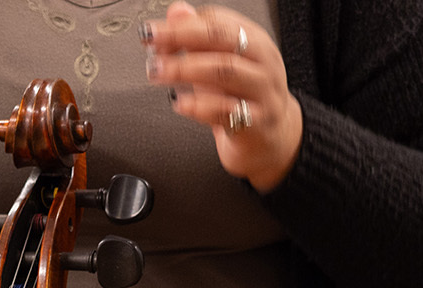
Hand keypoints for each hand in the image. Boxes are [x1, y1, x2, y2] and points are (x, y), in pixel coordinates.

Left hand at [144, 2, 301, 192]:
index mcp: (254, 40)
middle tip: (153, 45)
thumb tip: (177, 11)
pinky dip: (199, 106)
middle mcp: (262, 62)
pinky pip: (226, 111)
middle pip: (222, 39)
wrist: (269, 140)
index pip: (217, 21)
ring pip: (225, 71)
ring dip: (185, 69)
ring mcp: (263, 92)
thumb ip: (197, 39)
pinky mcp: (257, 123)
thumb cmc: (240, 99)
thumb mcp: (219, 65)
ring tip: (159, 72)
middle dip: (182, 38)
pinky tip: (179, 103)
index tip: (154, 33)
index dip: (182, 25)